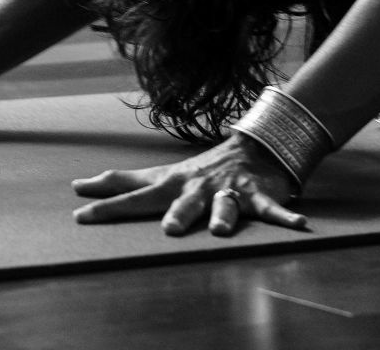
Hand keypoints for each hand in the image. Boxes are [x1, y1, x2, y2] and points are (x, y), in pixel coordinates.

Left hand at [71, 133, 309, 236]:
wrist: (250, 148)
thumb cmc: (198, 171)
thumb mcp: (160, 175)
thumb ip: (123, 182)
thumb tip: (79, 186)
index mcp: (172, 184)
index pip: (135, 196)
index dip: (109, 207)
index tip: (80, 217)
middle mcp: (198, 187)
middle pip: (183, 202)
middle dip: (177, 214)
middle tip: (168, 230)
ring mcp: (229, 190)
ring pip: (226, 204)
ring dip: (224, 215)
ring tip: (221, 229)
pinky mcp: (258, 195)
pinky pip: (271, 209)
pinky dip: (286, 217)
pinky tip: (300, 227)